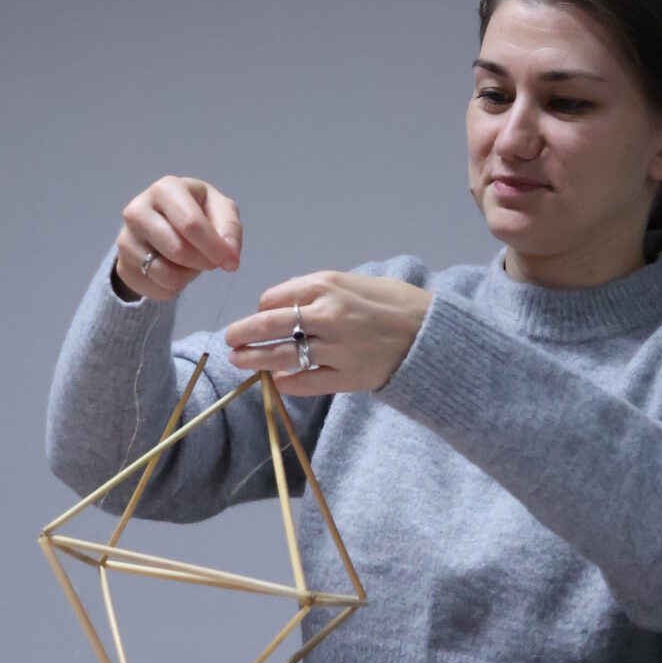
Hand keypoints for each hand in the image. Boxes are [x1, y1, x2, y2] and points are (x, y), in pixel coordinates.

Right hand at [114, 176, 242, 301]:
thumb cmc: (197, 210)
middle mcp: (137, 210)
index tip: (232, 262)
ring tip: (192, 262)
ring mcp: (125, 240)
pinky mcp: (123, 266)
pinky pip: (157, 289)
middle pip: (177, 250)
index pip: (189, 223)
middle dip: (203, 261)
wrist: (162, 222)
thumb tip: (229, 252)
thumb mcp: (220, 209)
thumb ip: (229, 227)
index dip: (214, 246)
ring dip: (189, 275)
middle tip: (212, 261)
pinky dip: (175, 286)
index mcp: (165, 189)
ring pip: (166, 274)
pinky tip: (176, 270)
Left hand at [225, 271, 432, 395]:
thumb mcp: (355, 281)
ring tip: (239, 361)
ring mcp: (335, 348)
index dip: (262, 308)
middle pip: (268, 325)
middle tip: (229, 340)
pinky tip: (278, 380)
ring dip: (254, 359)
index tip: (263, 316)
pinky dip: (287, 381)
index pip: (274, 298)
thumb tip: (284, 303)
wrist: (432, 333)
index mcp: (326, 285)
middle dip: (242, 333)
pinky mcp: (346, 376)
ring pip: (281, 355)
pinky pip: (305, 381)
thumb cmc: (395, 302)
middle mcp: (326, 314)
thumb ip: (319, 291)